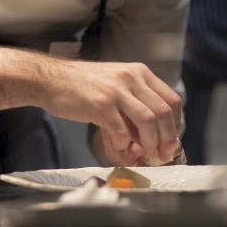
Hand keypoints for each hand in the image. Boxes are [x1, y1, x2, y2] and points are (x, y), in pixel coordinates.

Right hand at [39, 59, 181, 165]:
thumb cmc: (82, 85)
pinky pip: (122, 130)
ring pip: (148, 120)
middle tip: (162, 155)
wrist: (51, 80)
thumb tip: (154, 131)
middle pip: (163, 111)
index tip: (171, 140)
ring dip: (150, 143)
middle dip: (167, 139)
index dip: (176, 124)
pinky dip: (124, 144)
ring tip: (144, 154)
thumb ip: (136, 100)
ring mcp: (115, 90)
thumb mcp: (116, 82)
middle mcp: (131, 77)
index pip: (171, 99)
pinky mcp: (100, 104)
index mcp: (139, 72)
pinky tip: (118, 145)